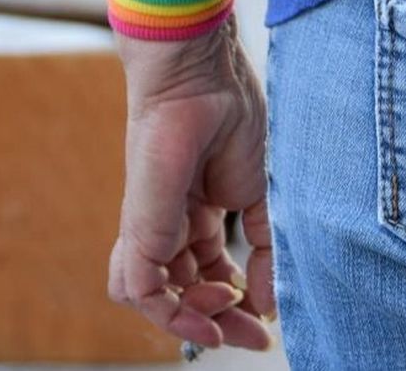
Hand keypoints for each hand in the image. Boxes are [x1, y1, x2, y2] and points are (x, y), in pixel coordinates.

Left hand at [109, 18, 275, 350]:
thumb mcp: (263, 192)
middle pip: (181, 293)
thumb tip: (269, 300)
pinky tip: (210, 299)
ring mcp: (149, 223)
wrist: (200, 71)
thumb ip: (266, 248)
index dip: (235, 306)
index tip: (264, 324)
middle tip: (250, 335)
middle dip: (219, 322)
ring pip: (151, 296)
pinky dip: (168, 307)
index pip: (208, 276)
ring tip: (227, 309)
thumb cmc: (230, 110)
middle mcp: (168, 223)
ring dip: (193, 317)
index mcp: (198, 213)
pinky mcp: (139, 221)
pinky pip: (137, 284)